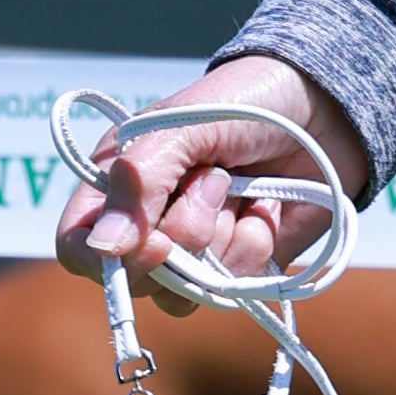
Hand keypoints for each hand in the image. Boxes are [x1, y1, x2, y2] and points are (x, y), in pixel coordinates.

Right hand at [52, 54, 372, 313]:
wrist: (318, 110)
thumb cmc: (239, 103)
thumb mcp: (178, 128)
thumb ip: (138, 181)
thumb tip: (107, 249)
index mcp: (114, 186)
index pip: (78, 248)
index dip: (104, 259)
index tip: (156, 240)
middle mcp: (147, 226)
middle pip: (135, 280)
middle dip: (182, 233)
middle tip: (214, 181)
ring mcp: (193, 253)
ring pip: (184, 291)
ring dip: (220, 236)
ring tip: (238, 187)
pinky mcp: (237, 268)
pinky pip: (231, 288)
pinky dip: (252, 245)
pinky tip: (263, 209)